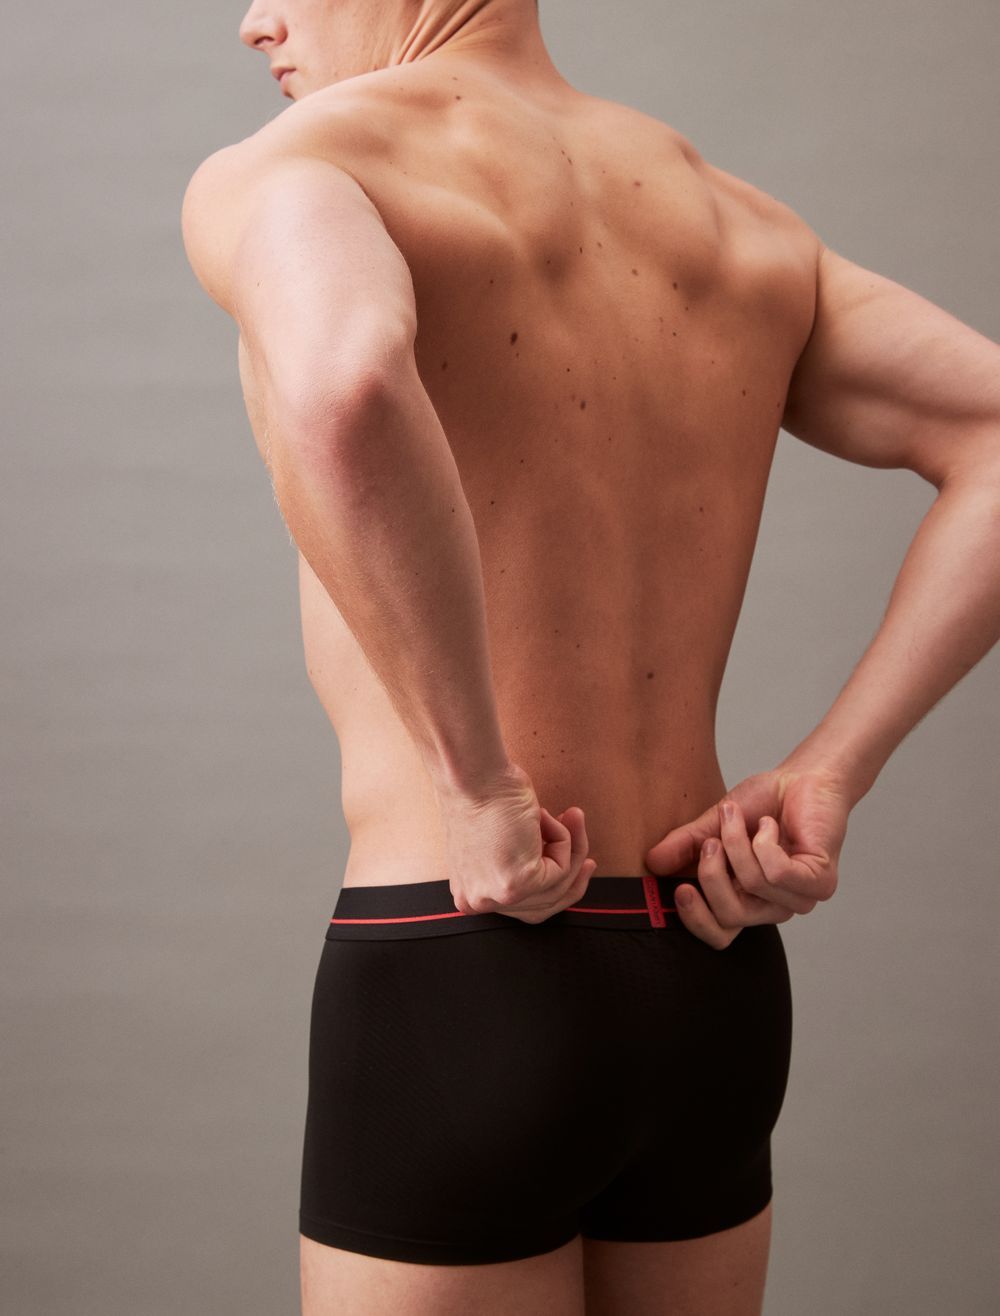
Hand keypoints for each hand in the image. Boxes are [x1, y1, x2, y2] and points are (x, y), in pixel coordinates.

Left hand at [442, 762, 596, 923]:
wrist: (473, 776)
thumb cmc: (483, 794)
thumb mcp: (500, 841)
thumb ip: (518, 864)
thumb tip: (556, 868)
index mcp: (470, 896)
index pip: (523, 909)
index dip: (554, 890)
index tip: (576, 869)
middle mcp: (479, 903)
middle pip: (543, 907)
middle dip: (572, 877)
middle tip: (589, 857)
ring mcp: (498, 897)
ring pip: (558, 886)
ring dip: (568, 846)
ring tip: (569, 815)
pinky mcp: (516, 885)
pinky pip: (561, 867)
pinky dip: (562, 837)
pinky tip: (544, 816)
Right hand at [644, 764, 848, 948]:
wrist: (802, 778)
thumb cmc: (762, 803)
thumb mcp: (712, 825)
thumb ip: (685, 846)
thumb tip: (652, 861)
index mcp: (744, 901)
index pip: (719, 936)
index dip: (696, 920)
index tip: (680, 888)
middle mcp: (771, 907)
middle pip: (730, 917)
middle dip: (712, 874)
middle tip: (711, 841)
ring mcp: (798, 899)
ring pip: (753, 886)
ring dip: (737, 844)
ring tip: (740, 817)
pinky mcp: (819, 883)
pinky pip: (777, 873)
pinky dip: (764, 842)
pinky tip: (769, 826)